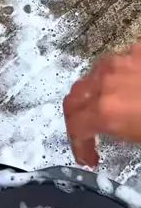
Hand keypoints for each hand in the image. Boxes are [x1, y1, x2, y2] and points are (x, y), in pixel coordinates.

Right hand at [63, 43, 140, 167]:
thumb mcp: (138, 137)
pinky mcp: (135, 49)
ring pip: (91, 76)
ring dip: (92, 94)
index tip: (87, 158)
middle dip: (74, 118)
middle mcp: (106, 81)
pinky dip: (114, 77)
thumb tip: (107, 129)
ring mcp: (120, 60)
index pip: (74, 127)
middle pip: (73, 97)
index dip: (77, 146)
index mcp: (106, 109)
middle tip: (85, 134)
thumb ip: (114, 130)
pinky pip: (115, 62)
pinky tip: (127, 87)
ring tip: (104, 108)